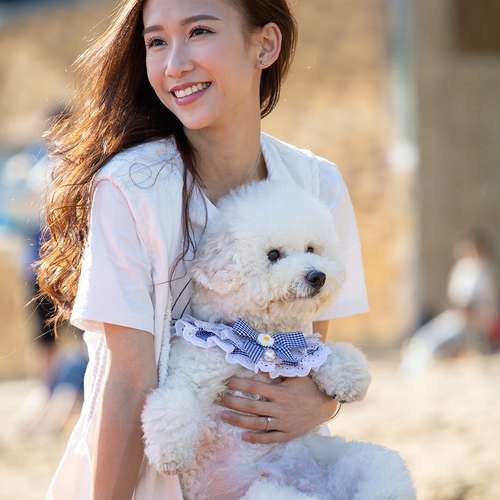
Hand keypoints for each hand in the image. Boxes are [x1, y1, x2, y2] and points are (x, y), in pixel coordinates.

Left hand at [216, 375, 338, 443]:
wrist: (327, 403)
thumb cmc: (309, 385)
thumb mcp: (295, 374)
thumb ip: (277, 371)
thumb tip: (260, 366)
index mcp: (281, 392)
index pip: (255, 387)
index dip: (239, 384)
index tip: (226, 382)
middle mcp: (280, 408)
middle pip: (251, 406)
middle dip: (232, 402)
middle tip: (217, 399)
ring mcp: (284, 422)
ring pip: (257, 424)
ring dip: (238, 420)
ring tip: (223, 416)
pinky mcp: (288, 434)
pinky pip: (270, 438)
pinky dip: (257, 438)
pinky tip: (243, 436)